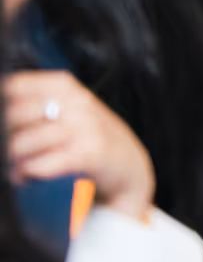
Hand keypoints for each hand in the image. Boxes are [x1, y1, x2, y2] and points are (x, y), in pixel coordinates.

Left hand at [5, 72, 152, 216]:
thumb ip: (35, 103)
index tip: (5, 122)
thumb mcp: (69, 108)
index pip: (14, 86)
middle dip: (5, 136)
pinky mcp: (89, 153)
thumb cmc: (90, 136)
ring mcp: (85, 127)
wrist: (129, 164)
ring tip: (17, 166)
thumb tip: (1, 115)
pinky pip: (41, 164)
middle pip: (13, 116)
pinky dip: (29, 173)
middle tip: (8, 148)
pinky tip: (29, 175)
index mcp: (65, 86)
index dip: (4, 107)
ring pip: (22, 143)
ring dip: (13, 160)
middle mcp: (76, 102)